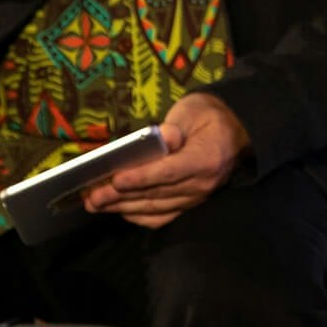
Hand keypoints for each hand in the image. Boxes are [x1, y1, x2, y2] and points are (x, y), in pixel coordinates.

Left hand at [81, 93, 250, 229]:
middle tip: (91, 196)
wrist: (236, 131)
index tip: (116, 179)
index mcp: (206, 159)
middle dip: (120, 196)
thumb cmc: (209, 116)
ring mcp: (196, 198)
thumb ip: (175, 125)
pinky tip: (119, 209)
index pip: (169, 172)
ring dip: (122, 207)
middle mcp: (202, 184)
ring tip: (95, 203)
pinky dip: (138, 216)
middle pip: (156, 194)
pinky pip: (162, 216)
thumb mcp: (194, 110)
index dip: (142, 177)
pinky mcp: (189, 203)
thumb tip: (161, 138)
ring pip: (154, 208)